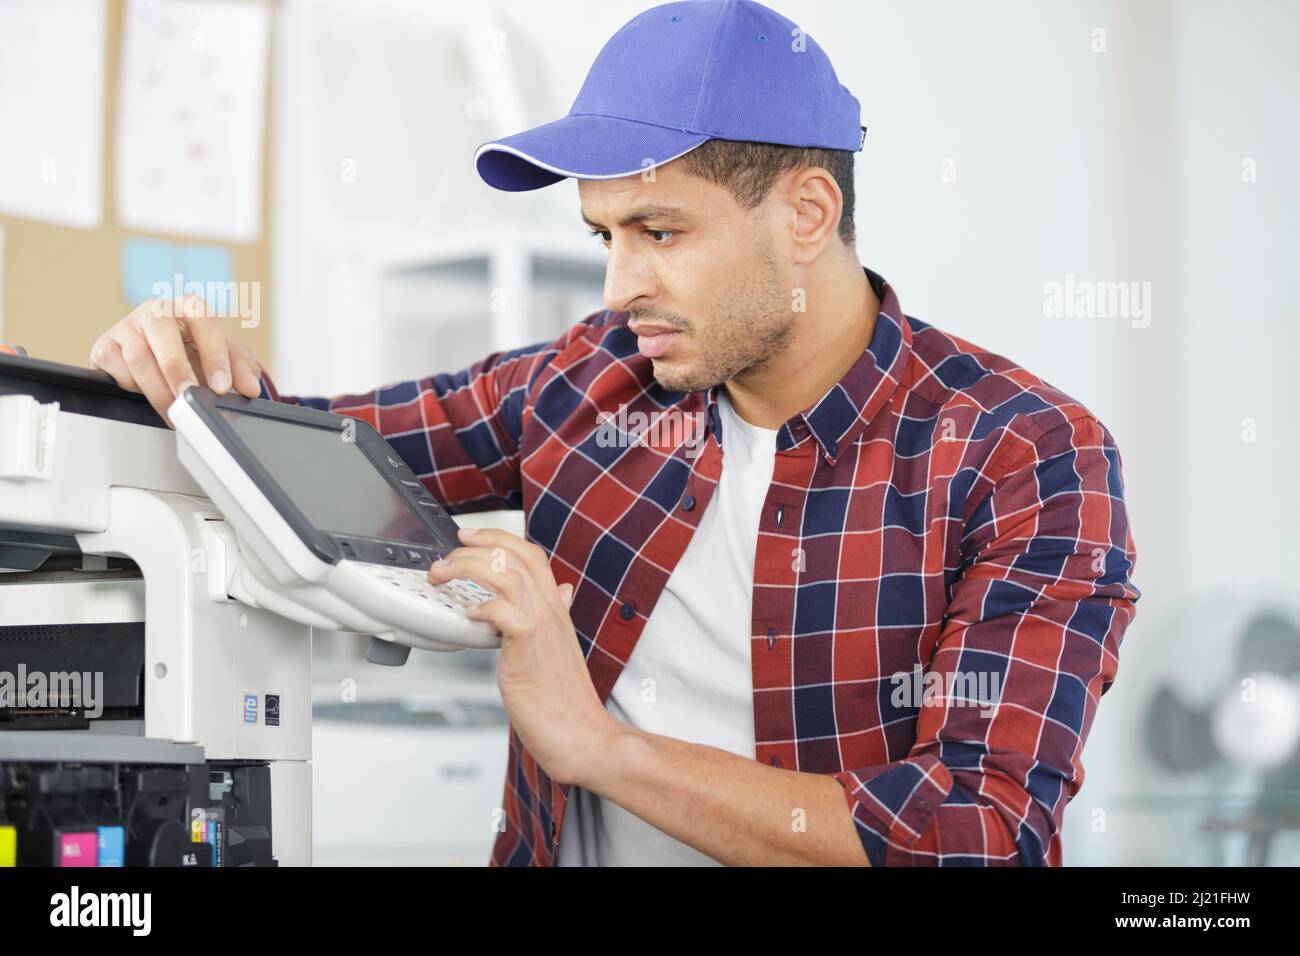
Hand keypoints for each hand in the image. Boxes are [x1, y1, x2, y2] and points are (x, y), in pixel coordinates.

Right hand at [89, 295, 262, 424]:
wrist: (164, 359)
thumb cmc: (195, 353)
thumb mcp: (226, 357)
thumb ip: (242, 369)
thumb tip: (251, 387)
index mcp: (189, 307)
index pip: (203, 320)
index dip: (213, 354)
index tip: (222, 387)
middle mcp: (156, 310)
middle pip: (162, 331)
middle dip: (177, 370)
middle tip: (189, 398)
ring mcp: (127, 326)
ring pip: (138, 355)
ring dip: (157, 388)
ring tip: (173, 412)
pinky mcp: (106, 345)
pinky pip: (113, 365)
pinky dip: (129, 384)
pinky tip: (145, 395)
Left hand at [427, 526, 617, 786]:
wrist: (584, 738)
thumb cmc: (565, 702)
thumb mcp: (560, 648)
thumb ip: (555, 617)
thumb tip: (562, 592)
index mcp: (556, 610)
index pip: (531, 555)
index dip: (499, 539)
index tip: (470, 538)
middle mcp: (551, 612)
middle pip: (519, 555)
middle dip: (479, 543)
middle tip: (451, 548)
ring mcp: (543, 629)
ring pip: (509, 575)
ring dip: (468, 568)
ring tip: (443, 576)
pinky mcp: (529, 652)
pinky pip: (507, 614)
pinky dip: (485, 607)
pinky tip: (470, 616)